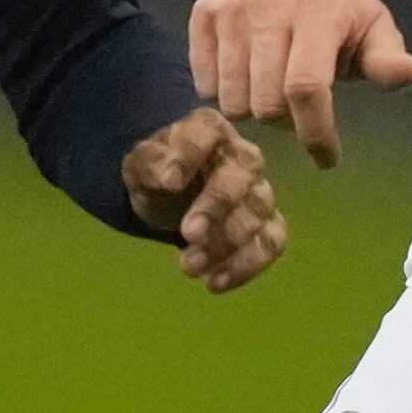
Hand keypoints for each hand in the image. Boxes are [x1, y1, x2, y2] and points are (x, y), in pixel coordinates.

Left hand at [122, 108, 287, 294]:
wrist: (170, 198)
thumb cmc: (158, 172)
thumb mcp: (140, 164)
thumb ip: (151, 164)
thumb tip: (169, 179)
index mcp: (209, 130)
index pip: (206, 133)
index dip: (188, 157)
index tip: (168, 183)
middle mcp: (242, 156)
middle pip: (241, 177)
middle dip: (216, 207)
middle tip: (189, 234)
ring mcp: (259, 191)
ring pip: (258, 214)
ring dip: (227, 244)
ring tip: (190, 266)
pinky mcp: (267, 224)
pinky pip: (271, 243)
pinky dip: (247, 265)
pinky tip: (215, 283)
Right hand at [186, 0, 411, 168]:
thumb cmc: (340, 6)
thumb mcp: (375, 27)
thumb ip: (386, 59)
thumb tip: (405, 74)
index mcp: (318, 11)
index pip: (305, 87)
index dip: (314, 131)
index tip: (326, 158)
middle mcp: (269, 6)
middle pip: (265, 102)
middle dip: (286, 122)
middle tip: (301, 108)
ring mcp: (232, 9)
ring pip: (231, 99)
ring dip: (254, 109)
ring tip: (274, 87)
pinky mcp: (205, 13)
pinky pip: (205, 84)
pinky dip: (225, 92)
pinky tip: (247, 73)